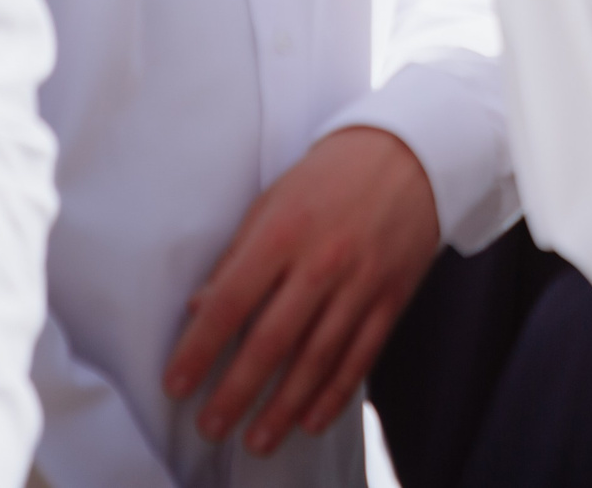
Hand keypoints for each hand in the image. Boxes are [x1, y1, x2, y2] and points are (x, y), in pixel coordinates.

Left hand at [162, 126, 442, 455]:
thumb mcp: (274, 201)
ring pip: (318, 358)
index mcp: (284, 233)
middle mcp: (323, 262)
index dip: (199, 348)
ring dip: (284, 405)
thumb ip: (237, 256)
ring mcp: (363, 282)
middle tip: (211, 426)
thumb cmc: (333, 174)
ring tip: (257, 440)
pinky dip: (336, 391)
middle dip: (237, 391)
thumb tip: (200, 307)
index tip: (176, 384)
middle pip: (273, 341)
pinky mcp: (393, 296)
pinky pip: (362, 353)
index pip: (230, 302)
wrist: (415, 152)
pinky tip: (311, 419)